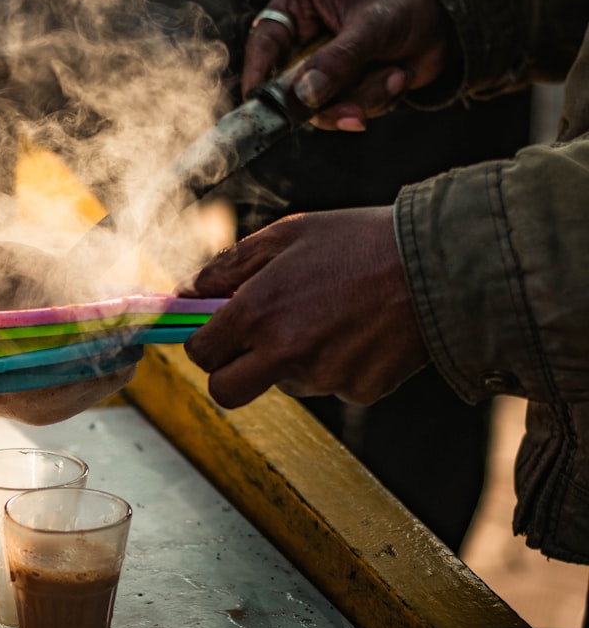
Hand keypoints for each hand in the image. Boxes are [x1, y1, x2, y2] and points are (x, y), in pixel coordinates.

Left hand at [178, 207, 429, 406]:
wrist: (439, 265)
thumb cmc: (358, 241)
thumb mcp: (286, 235)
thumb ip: (228, 266)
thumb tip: (187, 292)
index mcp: (258, 311)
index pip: (200, 353)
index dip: (202, 342)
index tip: (213, 333)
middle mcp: (285, 351)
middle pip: (226, 392)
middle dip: (229, 372)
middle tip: (249, 346)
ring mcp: (323, 377)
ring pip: (282, 384)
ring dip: (289, 360)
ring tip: (326, 315)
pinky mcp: (358, 392)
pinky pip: (329, 385)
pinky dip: (334, 364)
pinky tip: (357, 329)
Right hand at [244, 0, 455, 130]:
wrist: (449, 20)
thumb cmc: (408, 3)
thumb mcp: (372, 28)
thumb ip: (337, 62)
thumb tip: (304, 95)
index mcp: (298, 4)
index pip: (264, 42)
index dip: (259, 75)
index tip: (260, 103)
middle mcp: (303, 36)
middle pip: (288, 85)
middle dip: (328, 101)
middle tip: (356, 113)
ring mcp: (320, 65)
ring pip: (319, 106)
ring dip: (361, 100)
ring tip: (393, 76)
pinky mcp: (340, 87)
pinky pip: (343, 111)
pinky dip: (373, 101)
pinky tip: (395, 77)